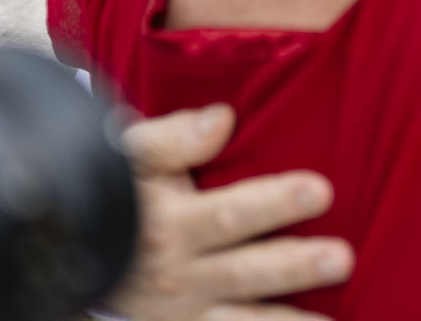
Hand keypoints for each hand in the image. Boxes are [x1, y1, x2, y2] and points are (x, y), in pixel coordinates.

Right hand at [111, 105, 352, 320]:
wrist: (78, 253)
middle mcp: (179, 277)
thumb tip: (222, 120)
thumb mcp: (130, 159)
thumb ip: (172, 139)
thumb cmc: (119, 194)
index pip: (229, 215)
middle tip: (343, 259)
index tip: (322, 191)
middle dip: (294, 268)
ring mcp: (185, 315)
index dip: (274, 204)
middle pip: (245, 273)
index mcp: (169, 226)